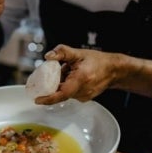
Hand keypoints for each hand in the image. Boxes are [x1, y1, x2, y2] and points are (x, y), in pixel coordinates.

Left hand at [35, 45, 151, 104]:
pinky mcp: (85, 98)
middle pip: (60, 92)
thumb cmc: (97, 60)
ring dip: (61, 84)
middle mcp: (83, 90)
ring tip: (68, 71)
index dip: (48, 98)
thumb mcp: (79, 53)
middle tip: (51, 74)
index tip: (37, 99)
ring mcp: (84, 96)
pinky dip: (68, 86)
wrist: (114, 70)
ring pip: (65, 93)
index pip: (62, 93)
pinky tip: (73, 76)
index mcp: (81, 79)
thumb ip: (62, 52)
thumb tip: (47, 56)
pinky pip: (71, 93)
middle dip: (53, 84)